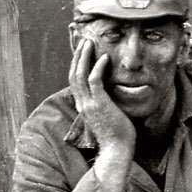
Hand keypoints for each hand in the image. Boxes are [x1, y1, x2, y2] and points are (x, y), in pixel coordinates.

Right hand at [71, 33, 134, 177]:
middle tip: (83, 41)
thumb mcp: (106, 115)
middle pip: (73, 74)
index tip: (82, 51)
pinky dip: (98, 67)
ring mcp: (89, 104)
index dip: (76, 64)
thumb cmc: (116, 134)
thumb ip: (103, 102)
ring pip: (80, 75)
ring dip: (84, 57)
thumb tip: (110, 92)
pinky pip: (95, 81)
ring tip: (89, 43)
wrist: (117, 149)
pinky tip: (105, 58)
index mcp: (83, 105)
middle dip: (77, 56)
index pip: (74, 80)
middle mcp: (82, 103)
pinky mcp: (99, 105)